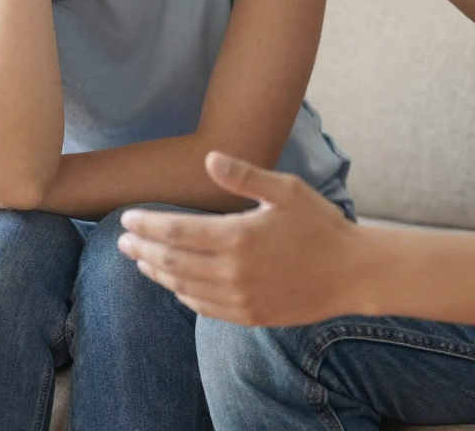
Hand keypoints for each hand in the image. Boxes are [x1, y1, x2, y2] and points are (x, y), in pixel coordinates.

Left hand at [118, 152, 368, 326]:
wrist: (352, 273)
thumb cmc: (320, 224)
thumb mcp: (286, 189)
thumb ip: (244, 175)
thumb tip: (209, 158)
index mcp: (237, 236)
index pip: (176, 231)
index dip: (147, 225)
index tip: (126, 218)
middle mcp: (232, 272)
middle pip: (172, 260)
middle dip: (143, 248)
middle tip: (122, 239)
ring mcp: (239, 299)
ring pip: (183, 286)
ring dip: (157, 272)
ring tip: (141, 259)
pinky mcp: (249, 316)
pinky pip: (203, 307)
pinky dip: (182, 293)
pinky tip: (175, 283)